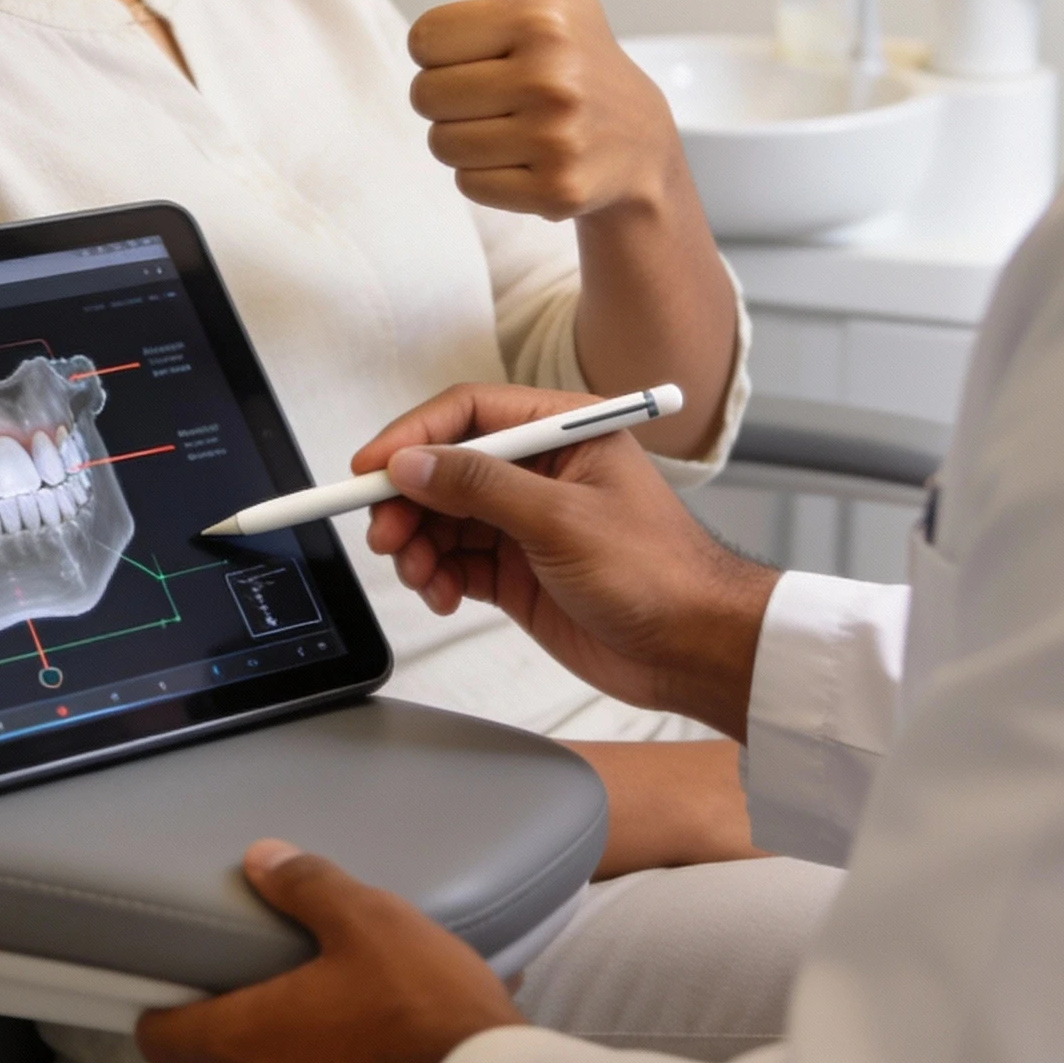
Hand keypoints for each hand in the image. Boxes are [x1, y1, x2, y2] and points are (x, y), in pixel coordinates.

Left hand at [136, 839, 522, 1062]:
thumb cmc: (421, 1016)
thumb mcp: (368, 922)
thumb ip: (307, 886)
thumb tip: (262, 861)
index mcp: (243, 1042)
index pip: (161, 1036)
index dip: (165, 1008)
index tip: (183, 986)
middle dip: (257, 1028)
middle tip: (305, 988)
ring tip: (359, 1029)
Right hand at [356, 382, 778, 740]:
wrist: (694, 649)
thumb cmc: (657, 572)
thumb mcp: (562, 520)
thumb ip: (482, 486)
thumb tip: (413, 463)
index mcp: (563, 431)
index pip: (468, 413)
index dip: (412, 436)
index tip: (369, 468)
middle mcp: (540, 469)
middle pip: (446, 466)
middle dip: (408, 501)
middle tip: (385, 536)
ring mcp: (526, 520)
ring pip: (443, 517)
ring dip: (419, 545)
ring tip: (421, 577)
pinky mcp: (518, 567)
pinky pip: (456, 560)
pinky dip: (438, 576)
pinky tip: (443, 595)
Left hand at [407, 0, 683, 220]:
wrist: (638, 145)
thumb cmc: (580, 53)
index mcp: (541, 19)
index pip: (423, 39)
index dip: (445, 48)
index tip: (490, 50)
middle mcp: (553, 78)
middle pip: (425, 95)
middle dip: (452, 96)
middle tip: (500, 93)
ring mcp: (557, 139)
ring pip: (442, 143)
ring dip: (466, 138)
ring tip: (513, 126)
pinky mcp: (556, 191)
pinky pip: (468, 185)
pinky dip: (488, 178)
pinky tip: (528, 159)